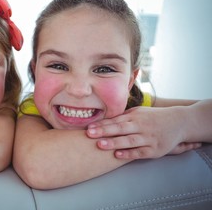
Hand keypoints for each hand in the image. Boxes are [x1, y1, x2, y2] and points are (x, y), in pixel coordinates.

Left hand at [86, 106, 200, 158]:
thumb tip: (102, 120)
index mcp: (135, 116)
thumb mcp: (138, 112)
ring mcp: (148, 137)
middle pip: (120, 128)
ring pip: (129, 140)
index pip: (116, 120)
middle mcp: (141, 126)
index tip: (89, 127)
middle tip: (90, 134)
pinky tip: (117, 155)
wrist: (179, 122)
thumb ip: (122, 117)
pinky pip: (140, 152)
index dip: (102, 124)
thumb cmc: (153, 117)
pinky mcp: (155, 149)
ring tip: (100, 144)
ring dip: (114, 142)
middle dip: (104, 131)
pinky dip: (129, 153)